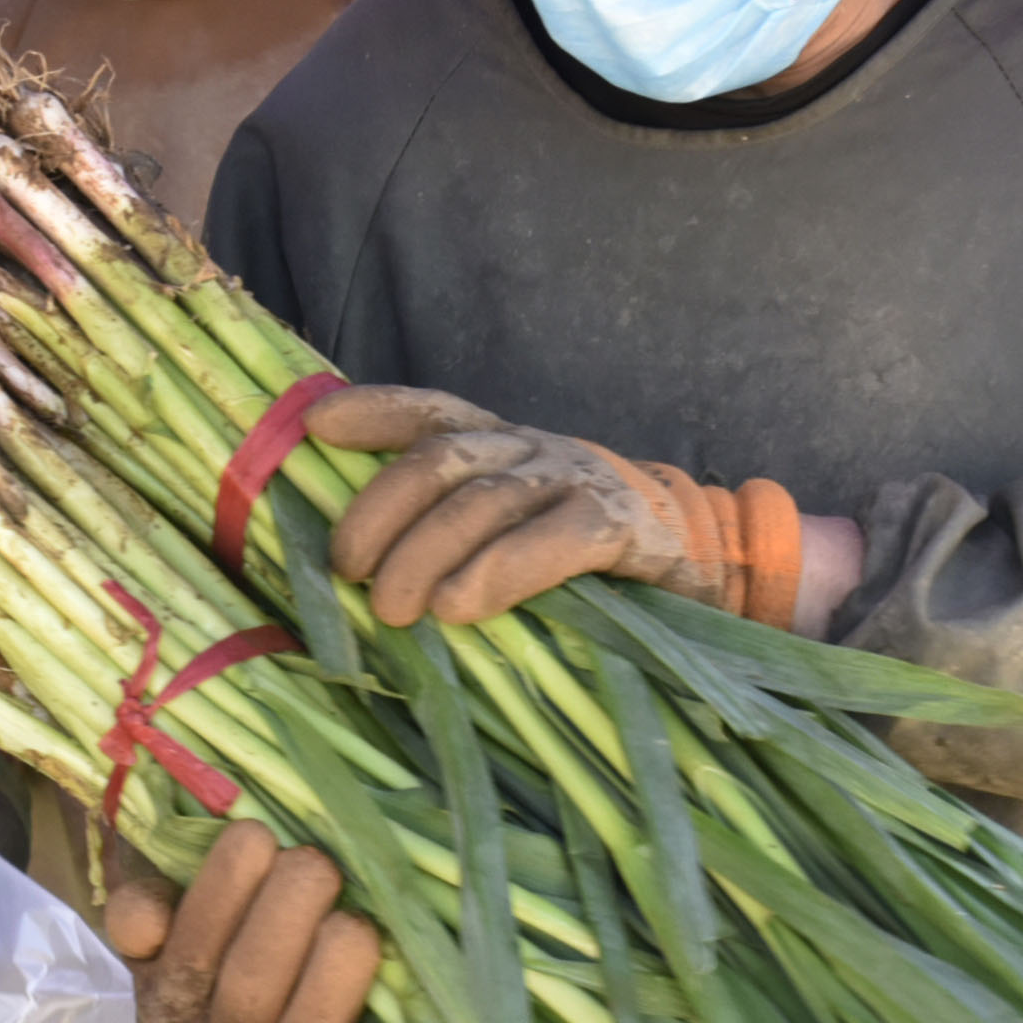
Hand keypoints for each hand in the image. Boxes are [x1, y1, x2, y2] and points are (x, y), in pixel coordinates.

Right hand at [104, 823, 404, 1022]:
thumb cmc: (222, 965)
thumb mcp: (169, 936)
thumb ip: (144, 914)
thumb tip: (146, 918)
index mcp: (172, 1000)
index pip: (188, 950)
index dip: (222, 892)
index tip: (257, 835)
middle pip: (249, 992)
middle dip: (288, 917)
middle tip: (319, 866)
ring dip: (333, 980)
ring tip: (357, 926)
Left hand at [310, 386, 696, 627]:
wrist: (706, 559)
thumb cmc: (588, 556)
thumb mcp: (517, 527)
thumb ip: (453, 531)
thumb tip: (359, 575)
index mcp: (503, 444)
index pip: (430, 413)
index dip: (372, 412)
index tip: (316, 429)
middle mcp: (533, 449)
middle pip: (438, 462)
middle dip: (380, 514)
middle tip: (349, 573)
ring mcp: (577, 481)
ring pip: (483, 503)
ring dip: (425, 555)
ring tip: (394, 609)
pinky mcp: (618, 526)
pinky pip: (551, 542)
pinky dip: (497, 574)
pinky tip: (460, 607)